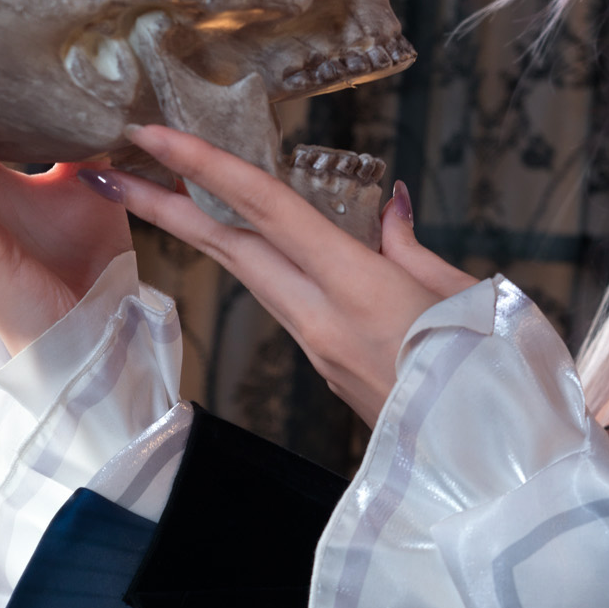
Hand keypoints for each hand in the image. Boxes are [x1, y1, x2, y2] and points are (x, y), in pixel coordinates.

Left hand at [86, 121, 474, 425]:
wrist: (488, 471)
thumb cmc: (495, 381)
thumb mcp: (466, 296)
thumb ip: (413, 249)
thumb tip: (388, 205)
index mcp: (359, 288)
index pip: (268, 210)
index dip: (205, 167)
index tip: (152, 135)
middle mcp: (323, 319)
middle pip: (230, 248)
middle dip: (165, 204)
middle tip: (113, 165)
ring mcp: (318, 350)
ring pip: (250, 275)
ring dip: (200, 232)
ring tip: (159, 195)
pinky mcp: (325, 370)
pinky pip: (283, 301)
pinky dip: (256, 262)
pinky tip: (248, 241)